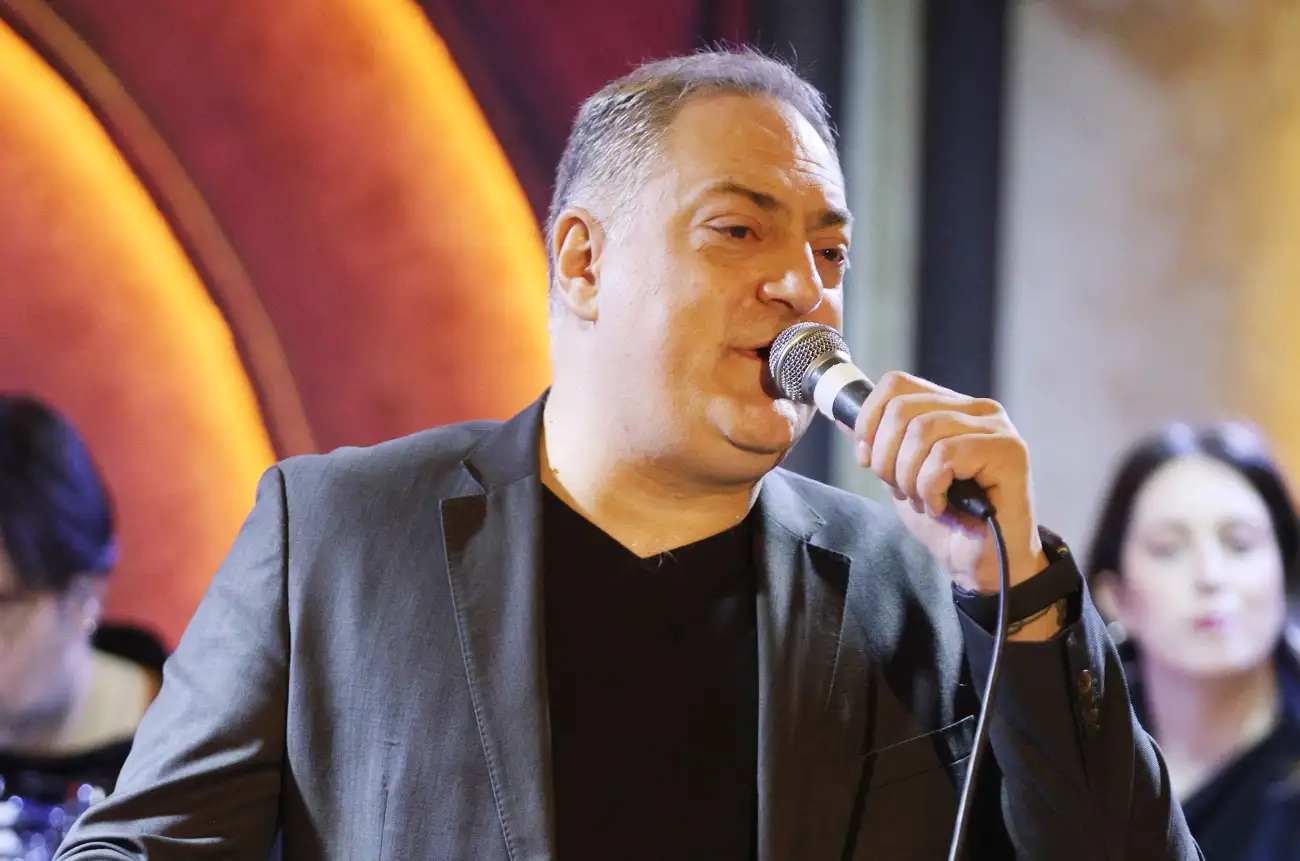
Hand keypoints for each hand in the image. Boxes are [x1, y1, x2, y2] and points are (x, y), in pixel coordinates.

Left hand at [845, 372, 1048, 595]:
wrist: (981, 564)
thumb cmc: (947, 522)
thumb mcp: (900, 476)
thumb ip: (879, 443)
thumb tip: (843, 416)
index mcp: (953, 407)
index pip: (897, 384)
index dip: (869, 420)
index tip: (867, 460)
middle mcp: (978, 409)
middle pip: (903, 408)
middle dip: (886, 457)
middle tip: (901, 490)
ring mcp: (997, 428)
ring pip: (922, 431)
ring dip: (909, 476)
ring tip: (923, 500)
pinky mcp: (1010, 452)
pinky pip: (946, 456)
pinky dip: (930, 487)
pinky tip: (941, 506)